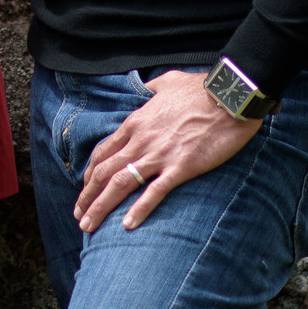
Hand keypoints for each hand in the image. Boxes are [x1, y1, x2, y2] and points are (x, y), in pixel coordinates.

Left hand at [74, 69, 260, 233]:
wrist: (229, 96)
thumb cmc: (200, 88)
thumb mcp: (167, 82)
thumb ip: (150, 88)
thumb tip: (145, 89)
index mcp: (136, 122)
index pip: (103, 153)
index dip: (90, 174)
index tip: (85, 189)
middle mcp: (141, 140)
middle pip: (104, 172)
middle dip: (87, 197)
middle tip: (78, 216)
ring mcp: (159, 154)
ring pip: (121, 184)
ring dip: (101, 207)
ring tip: (89, 226)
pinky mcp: (180, 167)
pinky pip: (154, 192)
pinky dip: (139, 209)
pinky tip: (127, 226)